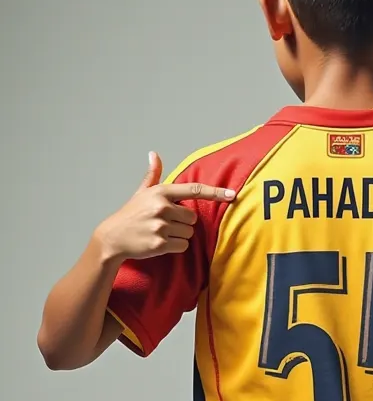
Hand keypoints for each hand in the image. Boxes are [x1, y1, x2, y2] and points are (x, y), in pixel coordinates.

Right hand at [95, 152, 234, 261]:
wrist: (112, 238)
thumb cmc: (130, 215)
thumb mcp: (141, 193)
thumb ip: (152, 175)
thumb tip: (153, 154)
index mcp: (160, 192)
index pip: (194, 190)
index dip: (215, 192)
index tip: (232, 194)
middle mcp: (161, 208)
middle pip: (193, 218)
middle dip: (183, 222)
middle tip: (165, 223)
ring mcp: (160, 226)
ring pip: (189, 233)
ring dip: (179, 235)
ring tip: (160, 232)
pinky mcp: (160, 244)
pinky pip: (182, 246)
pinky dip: (175, 246)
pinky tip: (159, 242)